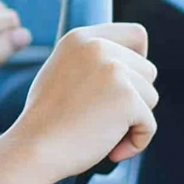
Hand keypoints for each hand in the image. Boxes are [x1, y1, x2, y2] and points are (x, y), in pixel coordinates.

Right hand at [3, 23, 158, 182]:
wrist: (33, 149)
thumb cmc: (44, 122)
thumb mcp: (61, 73)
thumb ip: (90, 63)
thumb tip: (125, 68)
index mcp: (80, 38)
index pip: (135, 34)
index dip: (139, 59)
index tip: (127, 82)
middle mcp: (98, 48)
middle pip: (148, 70)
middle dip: (134, 97)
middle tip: (104, 117)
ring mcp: (114, 72)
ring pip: (150, 98)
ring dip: (133, 121)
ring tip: (101, 132)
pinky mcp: (127, 99)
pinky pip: (149, 125)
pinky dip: (135, 142)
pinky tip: (110, 149)